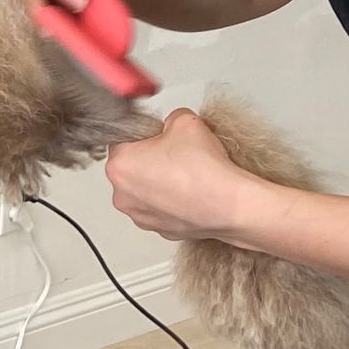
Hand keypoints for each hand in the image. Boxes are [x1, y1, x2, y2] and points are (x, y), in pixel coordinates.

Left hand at [105, 109, 251, 243]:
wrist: (230, 205)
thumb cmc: (204, 170)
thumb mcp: (185, 122)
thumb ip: (170, 119)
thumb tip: (172, 124)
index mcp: (119, 166)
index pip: (123, 141)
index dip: (145, 135)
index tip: (162, 137)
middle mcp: (122, 195)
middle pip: (132, 167)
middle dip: (151, 159)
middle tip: (177, 154)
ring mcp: (140, 216)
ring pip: (145, 190)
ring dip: (161, 181)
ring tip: (187, 174)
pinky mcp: (159, 230)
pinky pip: (161, 208)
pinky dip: (172, 201)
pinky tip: (191, 192)